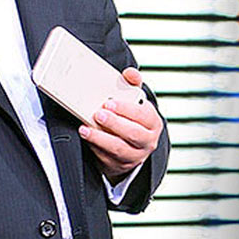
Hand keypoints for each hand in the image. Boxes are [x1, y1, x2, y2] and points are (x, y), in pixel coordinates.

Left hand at [80, 67, 162, 181]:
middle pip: (132, 133)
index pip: (143, 116)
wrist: (132, 145)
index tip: (109, 103)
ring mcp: (135, 156)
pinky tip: (86, 138)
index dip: (126, 109)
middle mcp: (147, 141)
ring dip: (100, 138)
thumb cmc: (132, 119)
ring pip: (119, 148)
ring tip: (85, 129)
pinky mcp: (120, 165)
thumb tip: (130, 73)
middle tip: (98, 114)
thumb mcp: (136, 102)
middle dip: (114, 123)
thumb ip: (133, 85)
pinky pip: (107, 158)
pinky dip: (95, 148)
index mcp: (153, 123)